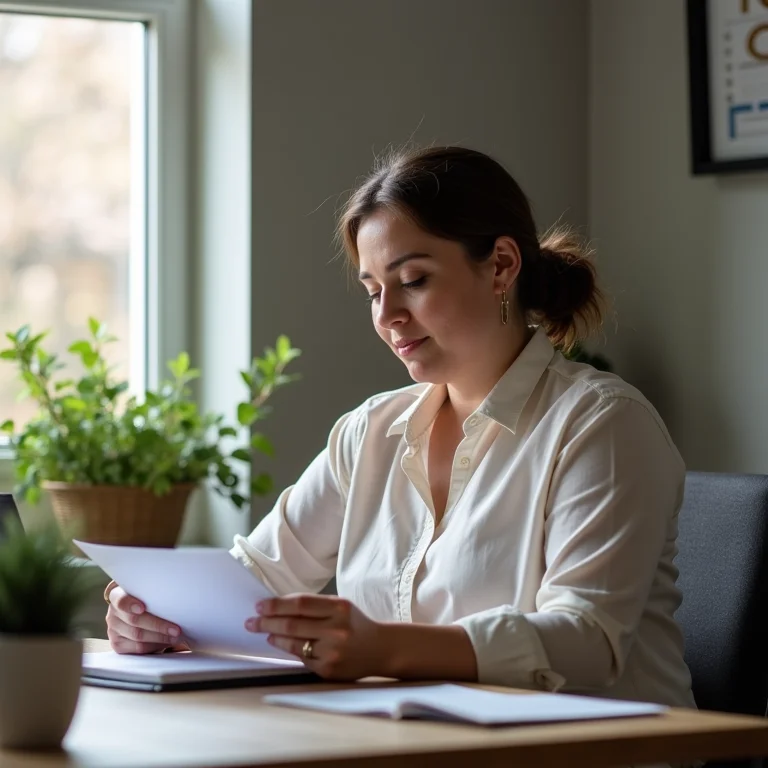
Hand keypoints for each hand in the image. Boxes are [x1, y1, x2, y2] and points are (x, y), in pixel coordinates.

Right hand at [106, 586, 185, 654]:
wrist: (132, 613)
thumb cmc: (146, 600)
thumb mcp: (146, 593)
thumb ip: (153, 595)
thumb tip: (176, 599)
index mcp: (117, 595)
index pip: (121, 600)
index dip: (131, 604)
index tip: (142, 608)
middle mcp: (113, 614)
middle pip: (134, 620)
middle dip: (158, 625)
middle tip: (176, 629)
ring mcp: (113, 630)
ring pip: (137, 636)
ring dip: (160, 637)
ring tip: (175, 636)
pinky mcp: (118, 645)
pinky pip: (138, 648)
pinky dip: (154, 645)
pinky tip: (165, 642)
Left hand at [246, 594, 387, 680]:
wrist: (380, 648)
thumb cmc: (355, 624)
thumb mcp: (340, 606)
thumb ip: (314, 606)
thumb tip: (278, 607)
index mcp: (339, 608)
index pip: (300, 604)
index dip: (276, 605)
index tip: (260, 606)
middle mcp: (336, 630)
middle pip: (292, 625)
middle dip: (267, 622)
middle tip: (252, 621)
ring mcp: (332, 651)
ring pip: (293, 644)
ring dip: (274, 637)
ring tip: (264, 632)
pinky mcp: (328, 669)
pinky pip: (301, 658)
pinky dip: (288, 650)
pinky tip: (280, 644)